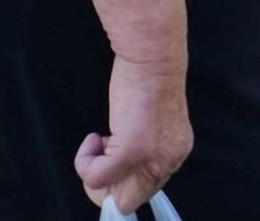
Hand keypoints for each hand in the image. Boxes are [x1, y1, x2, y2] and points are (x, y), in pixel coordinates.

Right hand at [75, 53, 191, 216]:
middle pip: (130, 201)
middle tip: (100, 154)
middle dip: (105, 186)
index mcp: (175, 154)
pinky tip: (94, 136)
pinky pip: (95, 177)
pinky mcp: (133, 150)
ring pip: (111, 196)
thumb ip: (144, 150)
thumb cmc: (146, 81)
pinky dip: (84, 161)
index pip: (146, 190)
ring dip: (94, 173)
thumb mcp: (152, 125)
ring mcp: (152, 159)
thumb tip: (119, 169)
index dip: (121, 178)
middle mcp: (169, 161)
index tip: (111, 156)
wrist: (151, 58)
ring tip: (99, 142)